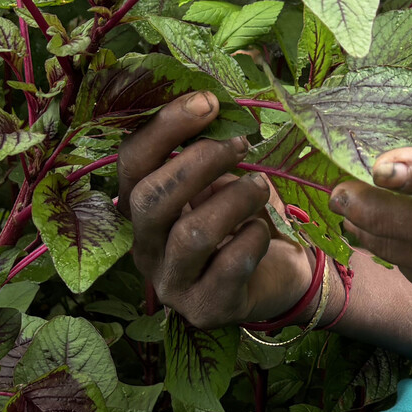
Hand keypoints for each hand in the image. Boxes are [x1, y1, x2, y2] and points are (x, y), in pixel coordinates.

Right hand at [119, 92, 316, 329]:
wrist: (280, 275)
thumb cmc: (241, 217)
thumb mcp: (219, 179)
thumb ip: (206, 149)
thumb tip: (210, 102)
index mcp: (139, 208)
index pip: (131, 162)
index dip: (165, 128)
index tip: (209, 102)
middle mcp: (144, 248)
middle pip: (150, 200)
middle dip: (199, 162)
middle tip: (241, 144)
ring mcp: (172, 284)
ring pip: (190, 235)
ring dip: (232, 199)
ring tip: (260, 186)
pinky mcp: (206, 309)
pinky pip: (229, 267)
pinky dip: (252, 238)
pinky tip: (263, 230)